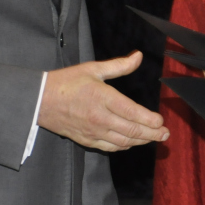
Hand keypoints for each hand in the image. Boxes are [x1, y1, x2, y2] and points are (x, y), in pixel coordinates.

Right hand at [39, 51, 168, 150]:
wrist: (39, 101)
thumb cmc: (66, 82)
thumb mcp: (93, 69)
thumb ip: (119, 66)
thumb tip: (139, 57)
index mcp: (102, 97)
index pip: (132, 112)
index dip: (149, 120)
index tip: (161, 121)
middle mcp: (99, 117)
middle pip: (131, 130)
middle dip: (152, 134)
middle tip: (165, 134)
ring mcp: (93, 131)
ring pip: (123, 141)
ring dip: (141, 141)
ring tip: (155, 138)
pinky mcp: (87, 140)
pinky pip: (110, 147)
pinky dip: (124, 146)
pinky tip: (132, 142)